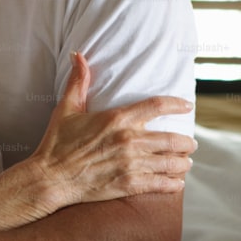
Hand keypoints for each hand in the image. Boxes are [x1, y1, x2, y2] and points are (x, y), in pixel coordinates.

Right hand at [36, 51, 195, 205]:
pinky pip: (160, 184)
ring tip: (186, 162)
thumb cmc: (56, 143)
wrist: (50, 177)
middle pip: (171, 139)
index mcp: (116, 119)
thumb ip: (78, 82)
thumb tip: (79, 55)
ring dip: (183, 162)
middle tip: (190, 143)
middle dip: (186, 142)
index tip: (187, 106)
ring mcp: (130, 164)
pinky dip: (173, 183)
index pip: (156, 106)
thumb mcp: (66, 108)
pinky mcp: (128, 185)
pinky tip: (177, 182)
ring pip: (170, 162)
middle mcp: (128, 141)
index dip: (176, 104)